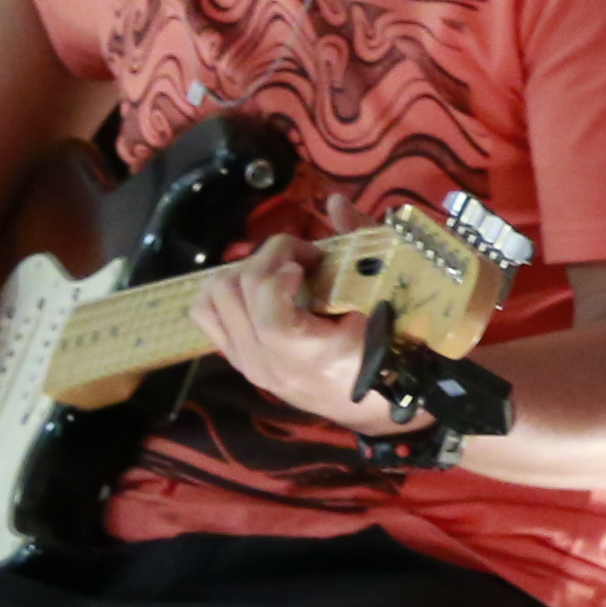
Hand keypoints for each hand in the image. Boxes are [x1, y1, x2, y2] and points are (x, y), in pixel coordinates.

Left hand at [192, 233, 381, 421]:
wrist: (385, 403)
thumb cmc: (397, 351)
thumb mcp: (391, 301)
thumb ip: (364, 248)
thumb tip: (335, 203)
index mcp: (311, 358)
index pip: (270, 312)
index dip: (279, 271)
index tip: (311, 259)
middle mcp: (268, 365)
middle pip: (232, 293)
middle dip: (266, 259)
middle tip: (304, 257)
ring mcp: (249, 366)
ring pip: (209, 302)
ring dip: (243, 273)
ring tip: (280, 271)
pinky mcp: (240, 363)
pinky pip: (208, 318)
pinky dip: (228, 292)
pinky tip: (263, 289)